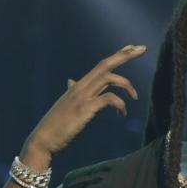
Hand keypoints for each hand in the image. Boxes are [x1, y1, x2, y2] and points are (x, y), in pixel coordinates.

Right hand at [25, 44, 146, 158]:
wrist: (43, 140)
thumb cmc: (56, 125)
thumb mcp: (66, 104)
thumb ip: (72, 91)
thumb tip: (70, 82)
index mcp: (79, 86)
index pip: (101, 65)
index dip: (117, 55)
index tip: (132, 47)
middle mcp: (81, 86)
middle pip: (106, 64)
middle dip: (125, 55)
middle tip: (143, 49)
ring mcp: (83, 96)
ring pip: (109, 77)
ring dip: (127, 85)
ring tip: (135, 98)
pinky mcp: (85, 108)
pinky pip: (109, 99)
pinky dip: (120, 105)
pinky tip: (122, 115)